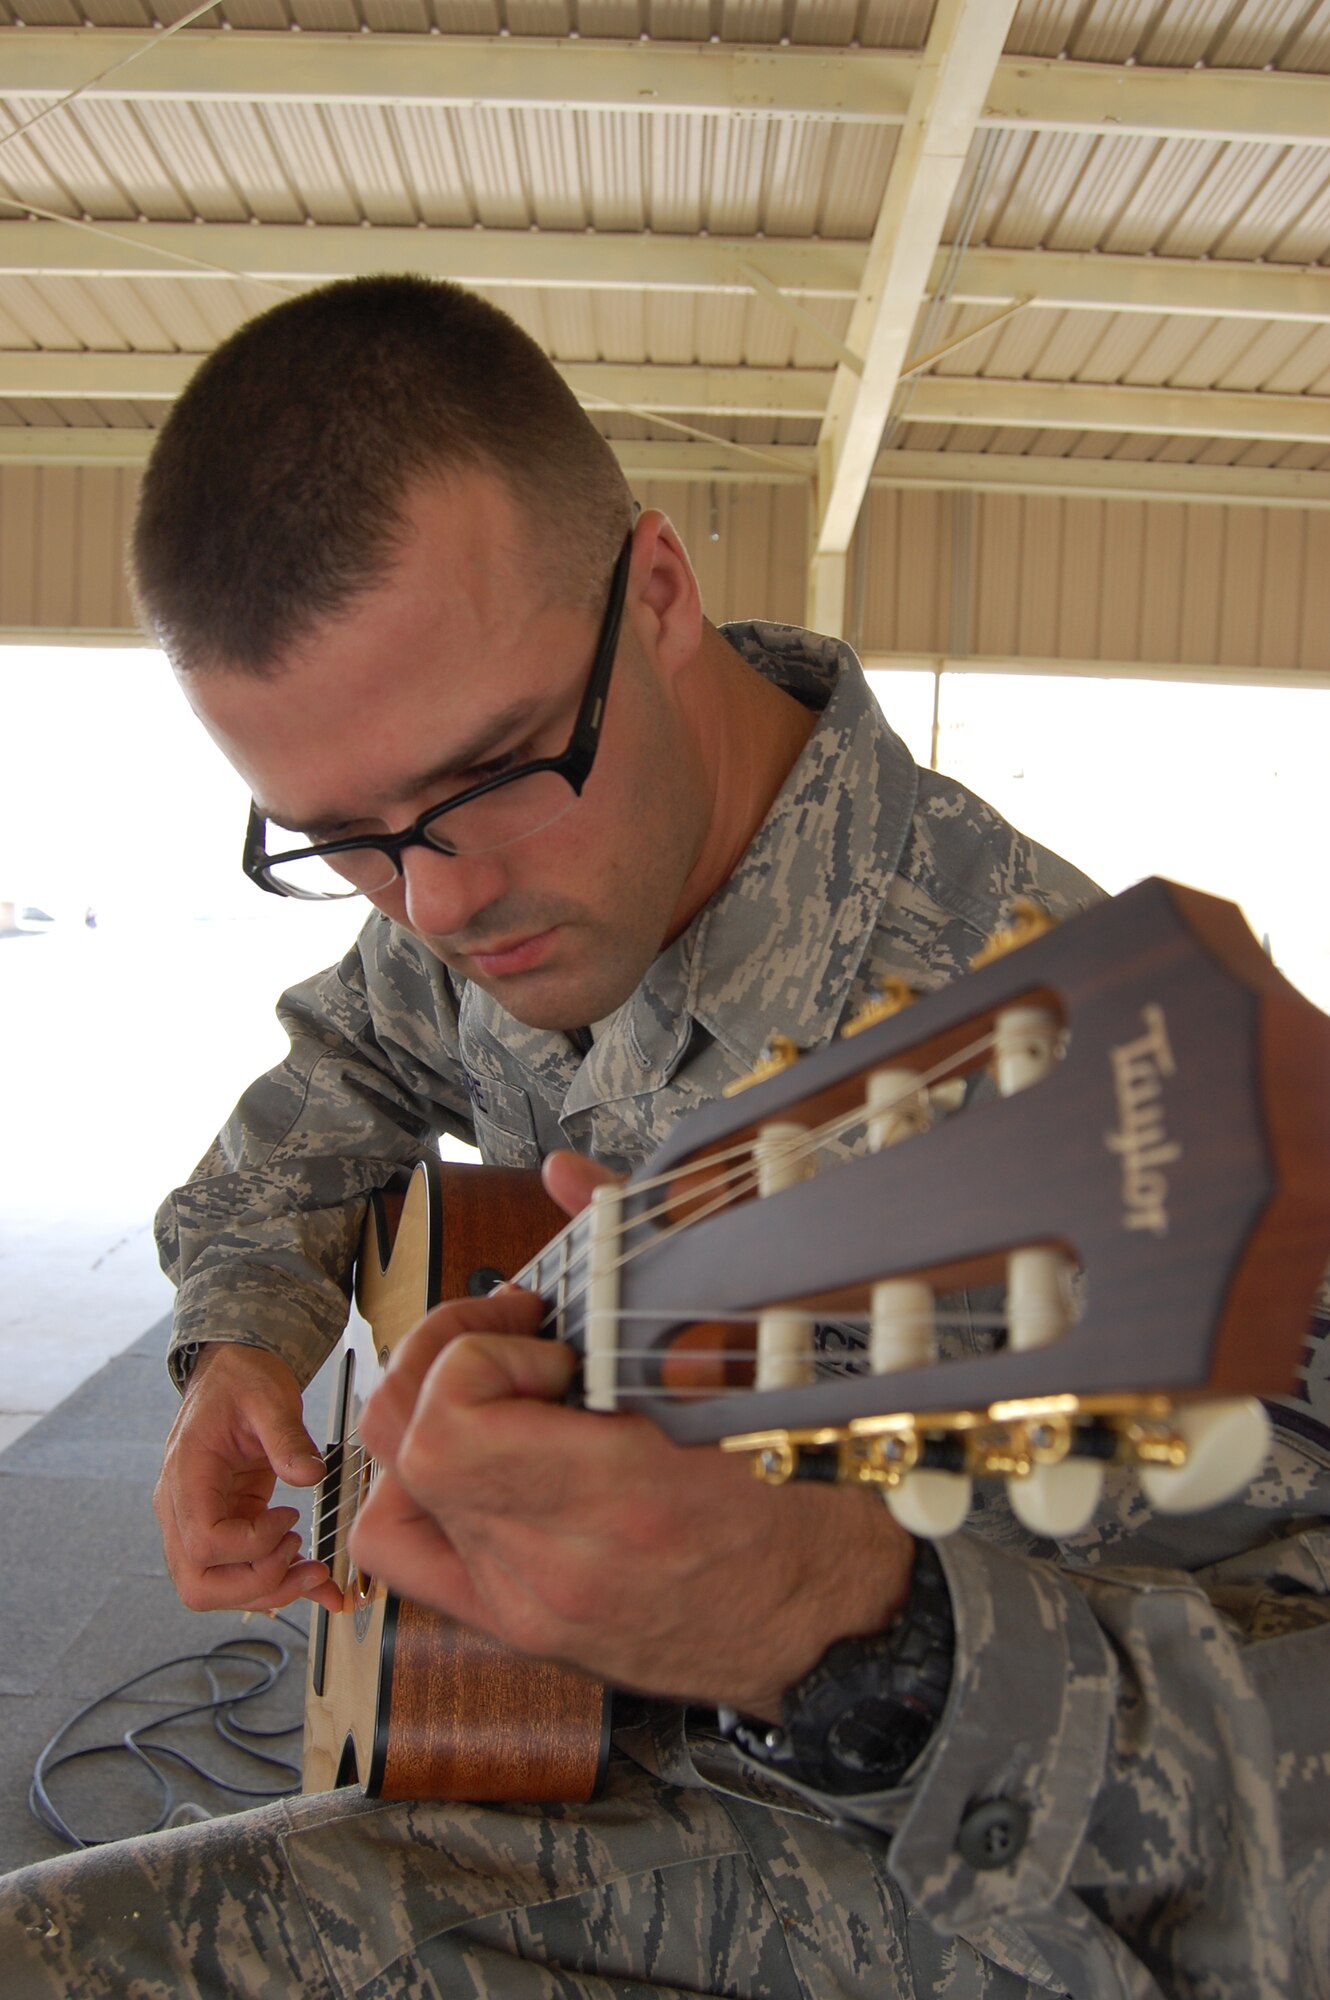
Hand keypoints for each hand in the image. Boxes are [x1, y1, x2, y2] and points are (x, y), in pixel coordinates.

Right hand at [153, 1343, 342, 1614]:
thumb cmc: (241, 1381)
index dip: (251, 1545)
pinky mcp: (222, 1527)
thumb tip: (309, 1474)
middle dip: (257, 1586)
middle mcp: (181, 1509)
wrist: (232, 1373)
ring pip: (213, 1589)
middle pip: (198, 1583)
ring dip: (267, 1592)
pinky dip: (273, 1584)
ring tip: (315, 1572)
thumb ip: (287, 1436)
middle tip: (306, 1565)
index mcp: (186, 1475)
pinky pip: (237, 1572)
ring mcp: (198, 1523)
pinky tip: (311, 1581)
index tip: (290, 1518)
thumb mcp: (269, 1397)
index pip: (203, 1541)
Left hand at [350, 1153, 914, 1716]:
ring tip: (496, 1397)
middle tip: (516, 1341)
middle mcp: (554, 1567)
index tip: (545, 1339)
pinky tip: (477, 1462)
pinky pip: (411, 1558)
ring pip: (388, 1504)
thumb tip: (569, 1176)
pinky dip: (416, 1496)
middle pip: (405, 1450)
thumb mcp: (745, 1369)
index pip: (451, 1425)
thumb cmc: (807, 1498)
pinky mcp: (519, 1625)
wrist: (835, 1625)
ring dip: (424, 1423)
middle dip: (441, 1363)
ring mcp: (527, 1606)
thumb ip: (641, 1260)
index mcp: (618, 1500)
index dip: (476, 1354)